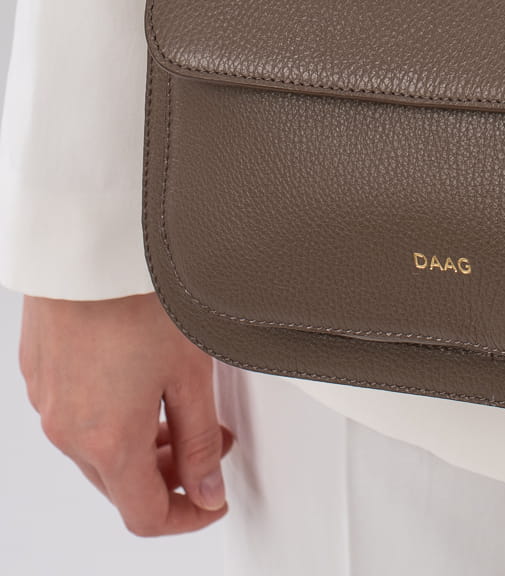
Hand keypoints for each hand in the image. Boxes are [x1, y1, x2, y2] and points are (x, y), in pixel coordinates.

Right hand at [19, 292, 233, 536]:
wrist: (88, 241)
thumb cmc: (138, 294)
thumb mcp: (192, 371)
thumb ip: (201, 438)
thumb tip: (207, 487)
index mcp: (108, 441)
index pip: (146, 515)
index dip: (187, 516)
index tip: (212, 499)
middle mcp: (68, 430)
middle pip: (120, 484)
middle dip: (168, 475)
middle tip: (209, 443)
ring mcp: (48, 400)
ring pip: (96, 449)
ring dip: (141, 444)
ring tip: (181, 407)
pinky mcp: (40, 370)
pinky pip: (75, 413)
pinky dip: (111, 414)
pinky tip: (141, 378)